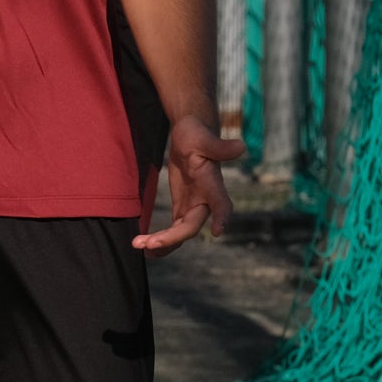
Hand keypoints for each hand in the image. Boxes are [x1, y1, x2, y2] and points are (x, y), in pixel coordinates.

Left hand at [135, 116, 242, 254]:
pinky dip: (161, 240)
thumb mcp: (204, 138)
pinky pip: (174, 229)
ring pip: (181, 232)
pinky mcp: (183, 207)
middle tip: (149, 244)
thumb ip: (219, 146)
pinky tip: (144, 247)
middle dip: (172, 237)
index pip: (221, 204)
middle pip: (192, 225)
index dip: (221, 217)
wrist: (190, 136)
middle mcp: (206, 200)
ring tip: (139, 246)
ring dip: (163, 243)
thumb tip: (241, 147)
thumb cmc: (198, 134)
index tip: (218, 231)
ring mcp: (194, 206)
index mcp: (212, 184)